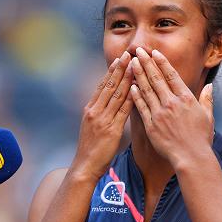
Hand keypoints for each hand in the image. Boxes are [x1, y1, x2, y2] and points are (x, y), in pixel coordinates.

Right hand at [71, 51, 133, 180]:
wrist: (85, 166)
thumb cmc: (91, 149)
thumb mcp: (93, 127)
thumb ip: (101, 114)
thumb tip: (110, 103)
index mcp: (90, 109)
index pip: (102, 86)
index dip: (111, 71)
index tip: (119, 59)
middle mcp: (95, 111)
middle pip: (109, 86)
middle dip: (119, 69)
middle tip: (128, 54)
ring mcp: (102, 119)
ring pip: (116, 95)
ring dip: (126, 79)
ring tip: (135, 65)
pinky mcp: (110, 129)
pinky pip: (122, 110)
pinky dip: (130, 98)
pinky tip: (137, 88)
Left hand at [129, 48, 214, 168]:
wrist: (191, 157)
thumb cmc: (201, 139)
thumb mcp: (208, 116)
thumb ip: (207, 99)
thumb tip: (209, 87)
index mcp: (186, 98)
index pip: (171, 75)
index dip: (162, 62)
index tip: (154, 52)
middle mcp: (172, 103)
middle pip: (156, 78)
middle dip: (146, 62)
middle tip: (138, 50)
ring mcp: (160, 113)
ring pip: (146, 89)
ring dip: (138, 74)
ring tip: (131, 63)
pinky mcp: (151, 124)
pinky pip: (141, 106)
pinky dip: (135, 95)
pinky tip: (130, 85)